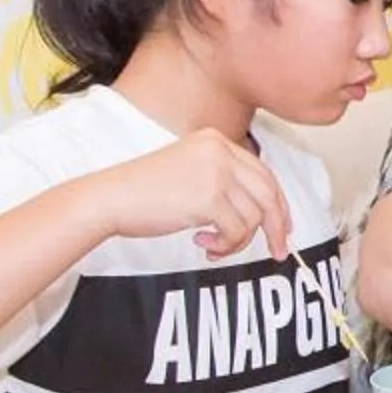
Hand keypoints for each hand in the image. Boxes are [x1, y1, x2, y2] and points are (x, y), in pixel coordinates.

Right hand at [97, 130, 293, 261]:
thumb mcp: (190, 173)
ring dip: (238, 241)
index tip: (283, 228)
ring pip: (254, 216)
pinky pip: (237, 231)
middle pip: (269, 193)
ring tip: (214, 246)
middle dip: (277, 227)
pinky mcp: (209, 198)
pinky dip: (226, 245)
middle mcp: (220, 151)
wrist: (109, 199)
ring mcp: (216, 173)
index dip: (278, 204)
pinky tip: (203, 244)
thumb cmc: (143, 193)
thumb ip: (224, 183)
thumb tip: (264, 213)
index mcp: (216, 140)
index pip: (264, 173)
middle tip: (278, 252)